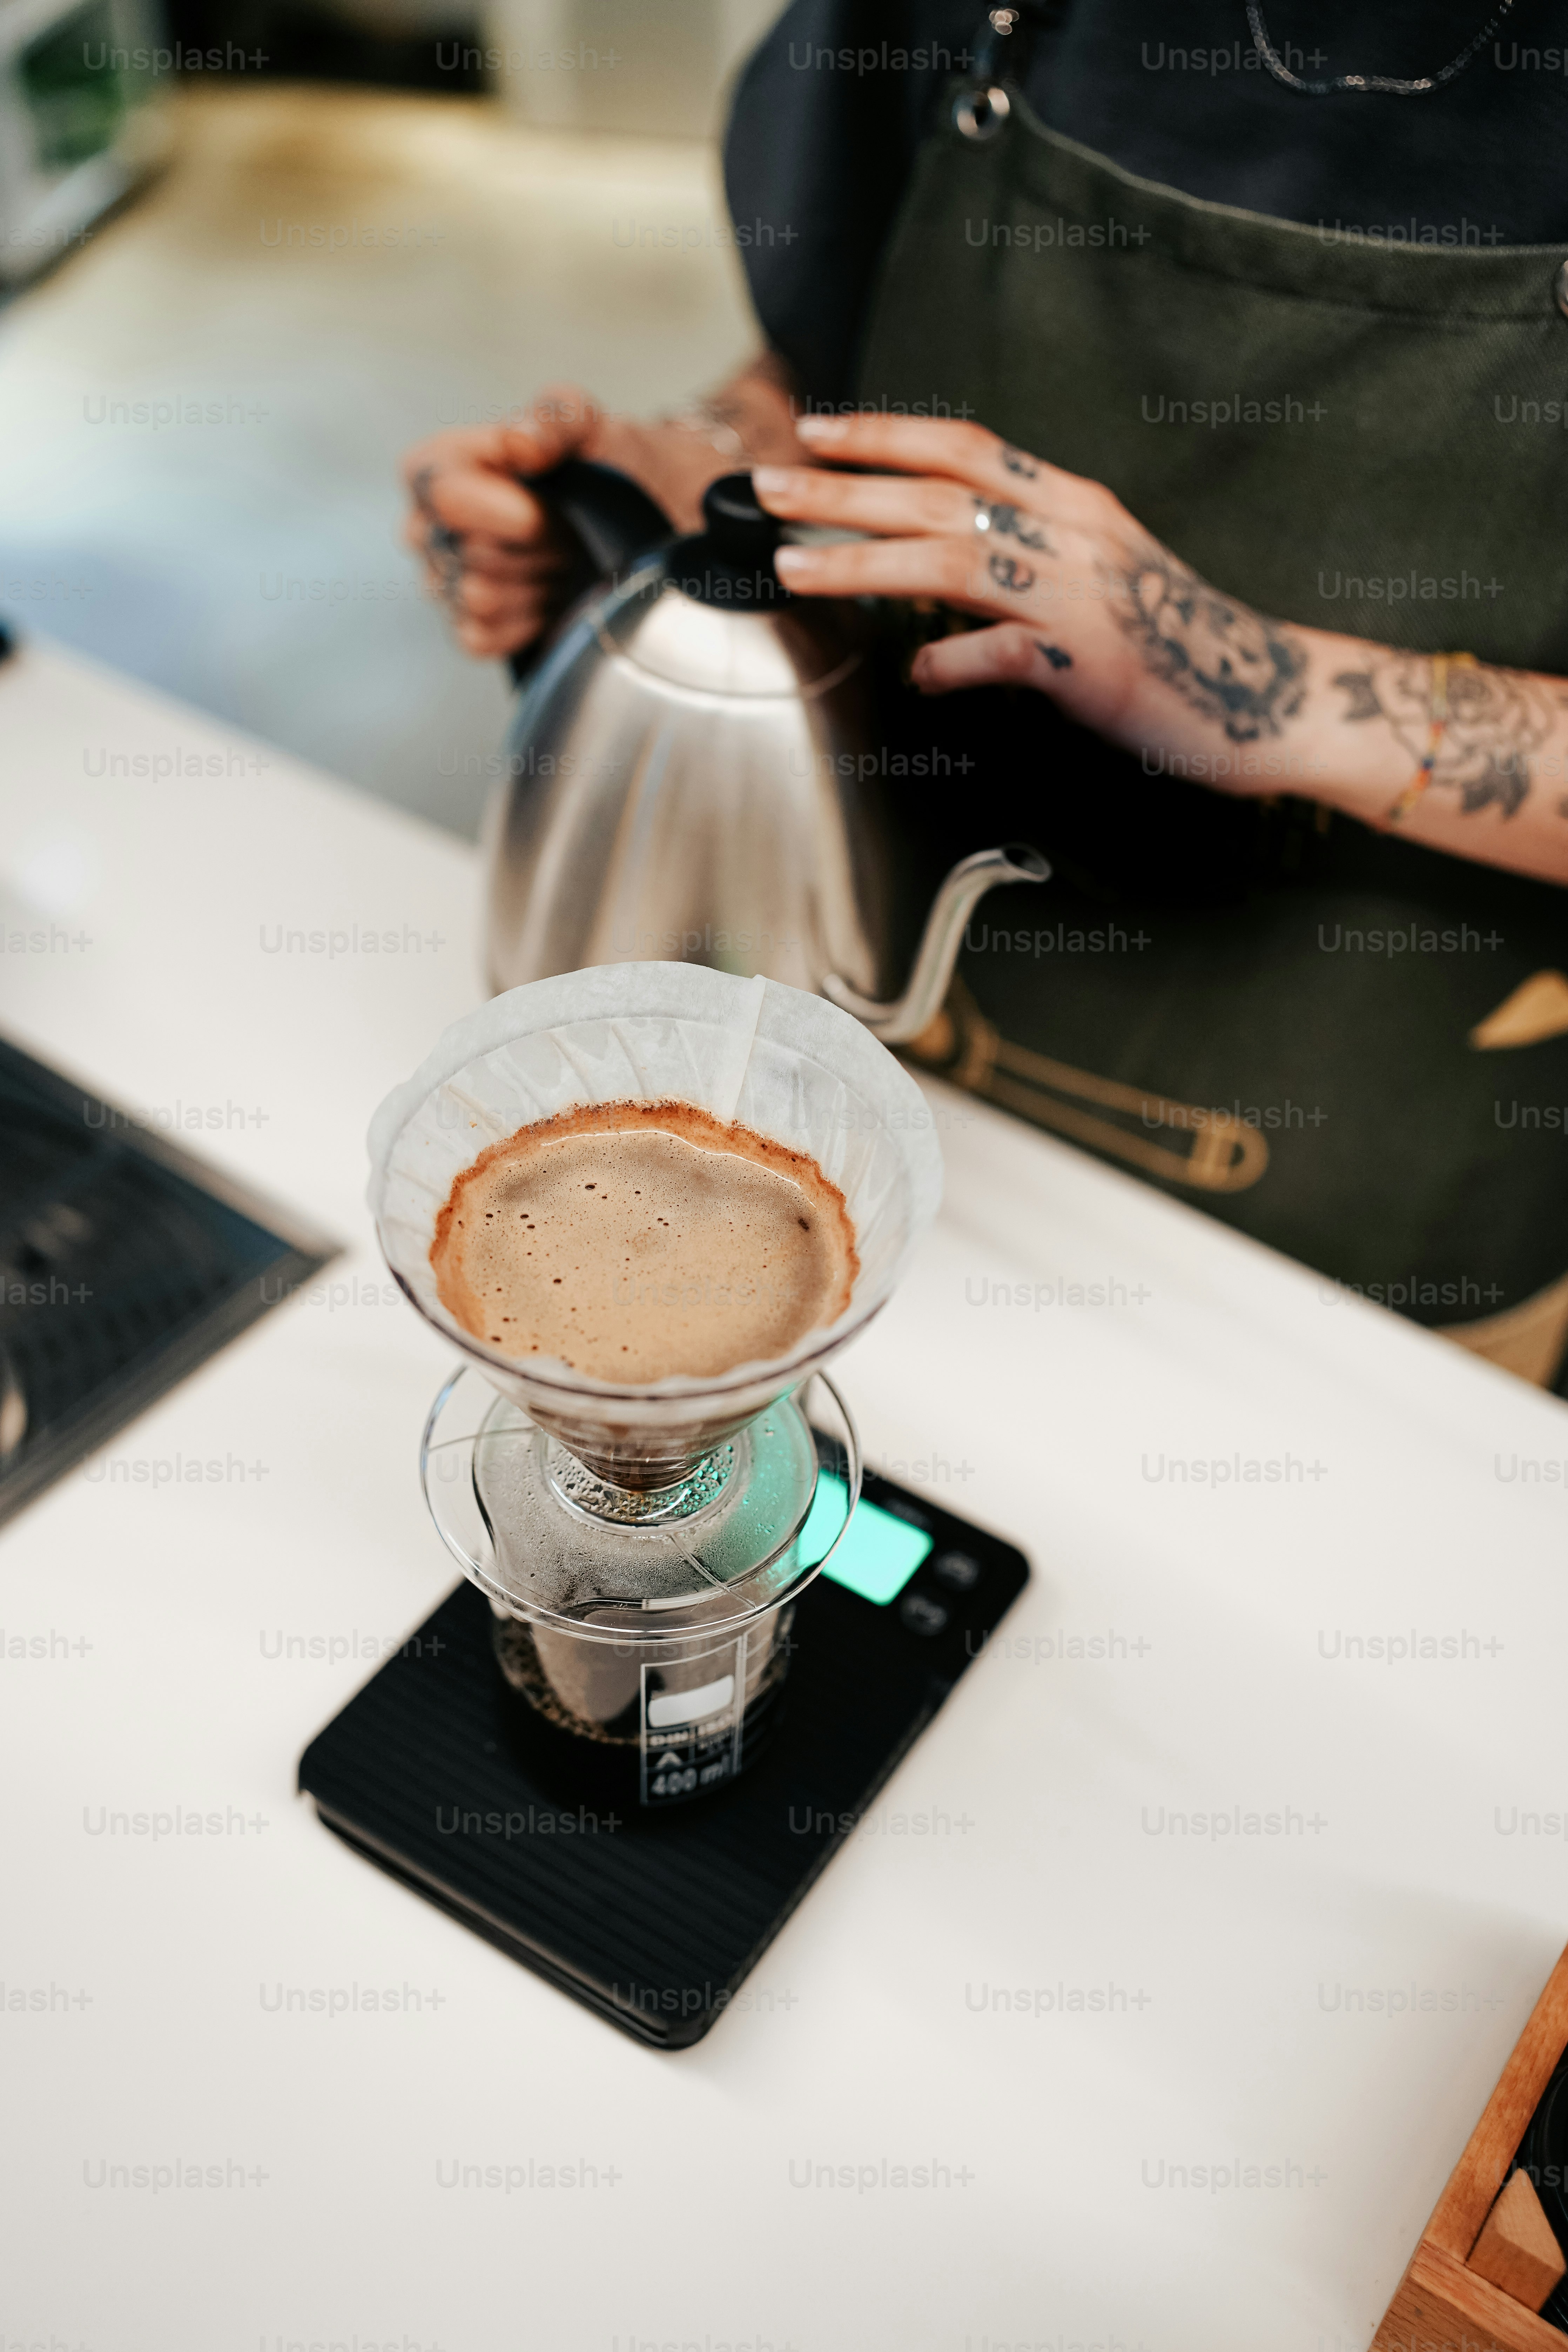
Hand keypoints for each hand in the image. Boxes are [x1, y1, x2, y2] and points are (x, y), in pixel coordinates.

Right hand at [400, 386, 598, 660]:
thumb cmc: (599, 463)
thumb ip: (553, 419)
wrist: (634, 517)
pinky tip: (548, 596)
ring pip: (479, 598)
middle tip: (567, 530)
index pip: (445, 496)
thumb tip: (521, 442)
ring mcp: (443, 585)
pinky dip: (525, 621)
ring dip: (535, 582)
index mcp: (437, 469)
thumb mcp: (585, 424)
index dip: (505, 508)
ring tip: (560, 559)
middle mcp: (426, 529)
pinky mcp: (469, 631)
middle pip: (471, 554)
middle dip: (534, 546)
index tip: (547, 504)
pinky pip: (482, 638)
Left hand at [754, 414, 1309, 784]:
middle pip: (940, 493)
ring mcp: (1082, 599)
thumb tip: (947, 584)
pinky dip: (950, 665)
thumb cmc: (1179, 644)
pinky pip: (1002, 655)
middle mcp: (1074, 536)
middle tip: (768, 487)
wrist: (1270, 696)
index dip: (885, 433)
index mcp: (1075, 505)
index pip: (964, 447)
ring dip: (865, 561)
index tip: (816, 430)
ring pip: (953, 560)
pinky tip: (916, 676)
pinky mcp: (1091, 665)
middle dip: (844, 487)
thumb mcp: (1098, 580)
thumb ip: (1026, 568)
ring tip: (795, 565)